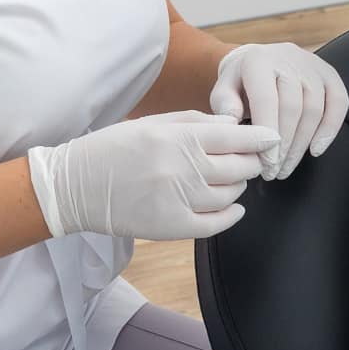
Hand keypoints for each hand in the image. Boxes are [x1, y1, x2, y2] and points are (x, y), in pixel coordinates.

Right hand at [28, 110, 280, 240]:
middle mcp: (182, 169)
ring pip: (230, 194)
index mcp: (177, 138)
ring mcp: (178, 200)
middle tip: (253, 158)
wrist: (74, 186)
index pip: (236, 138)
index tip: (273, 137)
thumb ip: (196, 122)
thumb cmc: (114, 148)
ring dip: (238, 185)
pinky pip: (215, 224)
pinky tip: (234, 207)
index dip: (261, 138)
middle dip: (252, 162)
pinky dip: (231, 215)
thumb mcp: (153, 123)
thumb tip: (233, 126)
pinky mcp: (171, 226)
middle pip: (239, 167)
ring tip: (232, 178)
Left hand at [209, 42, 348, 179]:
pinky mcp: (330, 74)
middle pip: (293, 107)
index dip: (268, 133)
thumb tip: (233, 126)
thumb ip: (225, 106)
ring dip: (302, 144)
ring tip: (287, 167)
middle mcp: (289, 58)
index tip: (266, 162)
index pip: (267, 99)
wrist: (262, 61)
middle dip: (285, 145)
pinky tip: (315, 150)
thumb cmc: (240, 83)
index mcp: (259, 60)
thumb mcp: (223, 90)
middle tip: (274, 171)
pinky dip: (330, 129)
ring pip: (315, 109)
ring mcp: (313, 65)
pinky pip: (339, 103)